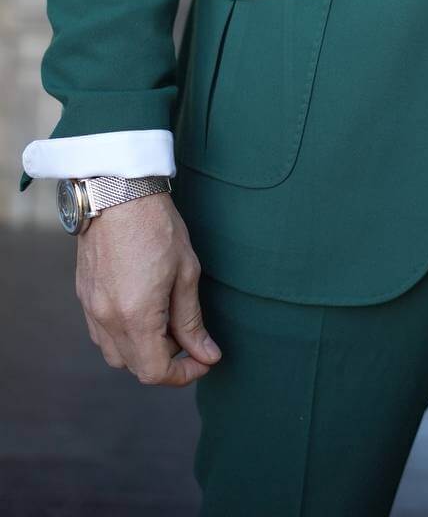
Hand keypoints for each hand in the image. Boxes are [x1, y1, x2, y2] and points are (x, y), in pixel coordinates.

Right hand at [75, 190, 221, 385]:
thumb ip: (192, 320)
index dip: (183, 374)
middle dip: (166, 360)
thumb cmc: (157, 226)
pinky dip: (125, 333)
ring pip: (116, 353)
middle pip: (135, 367)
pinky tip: (144, 307)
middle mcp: (106, 319)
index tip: (204, 359)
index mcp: (135, 316)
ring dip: (143, 349)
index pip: (155, 372)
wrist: (118, 191)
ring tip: (167, 318)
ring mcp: (91, 308)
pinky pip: (102, 333)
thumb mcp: (186, 272)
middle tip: (189, 334)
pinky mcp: (84, 295)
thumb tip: (206, 355)